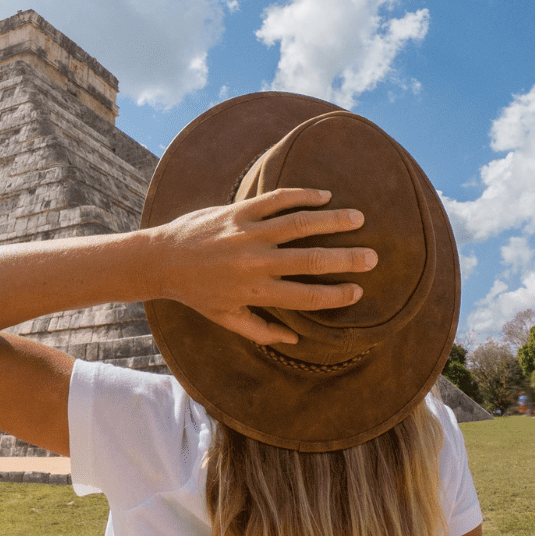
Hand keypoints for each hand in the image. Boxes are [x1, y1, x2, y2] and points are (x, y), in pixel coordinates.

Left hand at [149, 187, 375, 345]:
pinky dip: (302, 195)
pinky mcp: (237, 211)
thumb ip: (261, 331)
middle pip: (312, 260)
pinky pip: (276, 200)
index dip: (337, 295)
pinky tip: (324, 196)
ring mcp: (247, 234)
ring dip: (333, 220)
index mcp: (255, 292)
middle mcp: (255, 262)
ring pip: (300, 224)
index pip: (307, 296)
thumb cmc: (196, 292)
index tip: (358, 290)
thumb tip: (295, 340)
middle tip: (373, 256)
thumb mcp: (226, 318)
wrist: (161, 260)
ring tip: (358, 218)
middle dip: (347, 259)